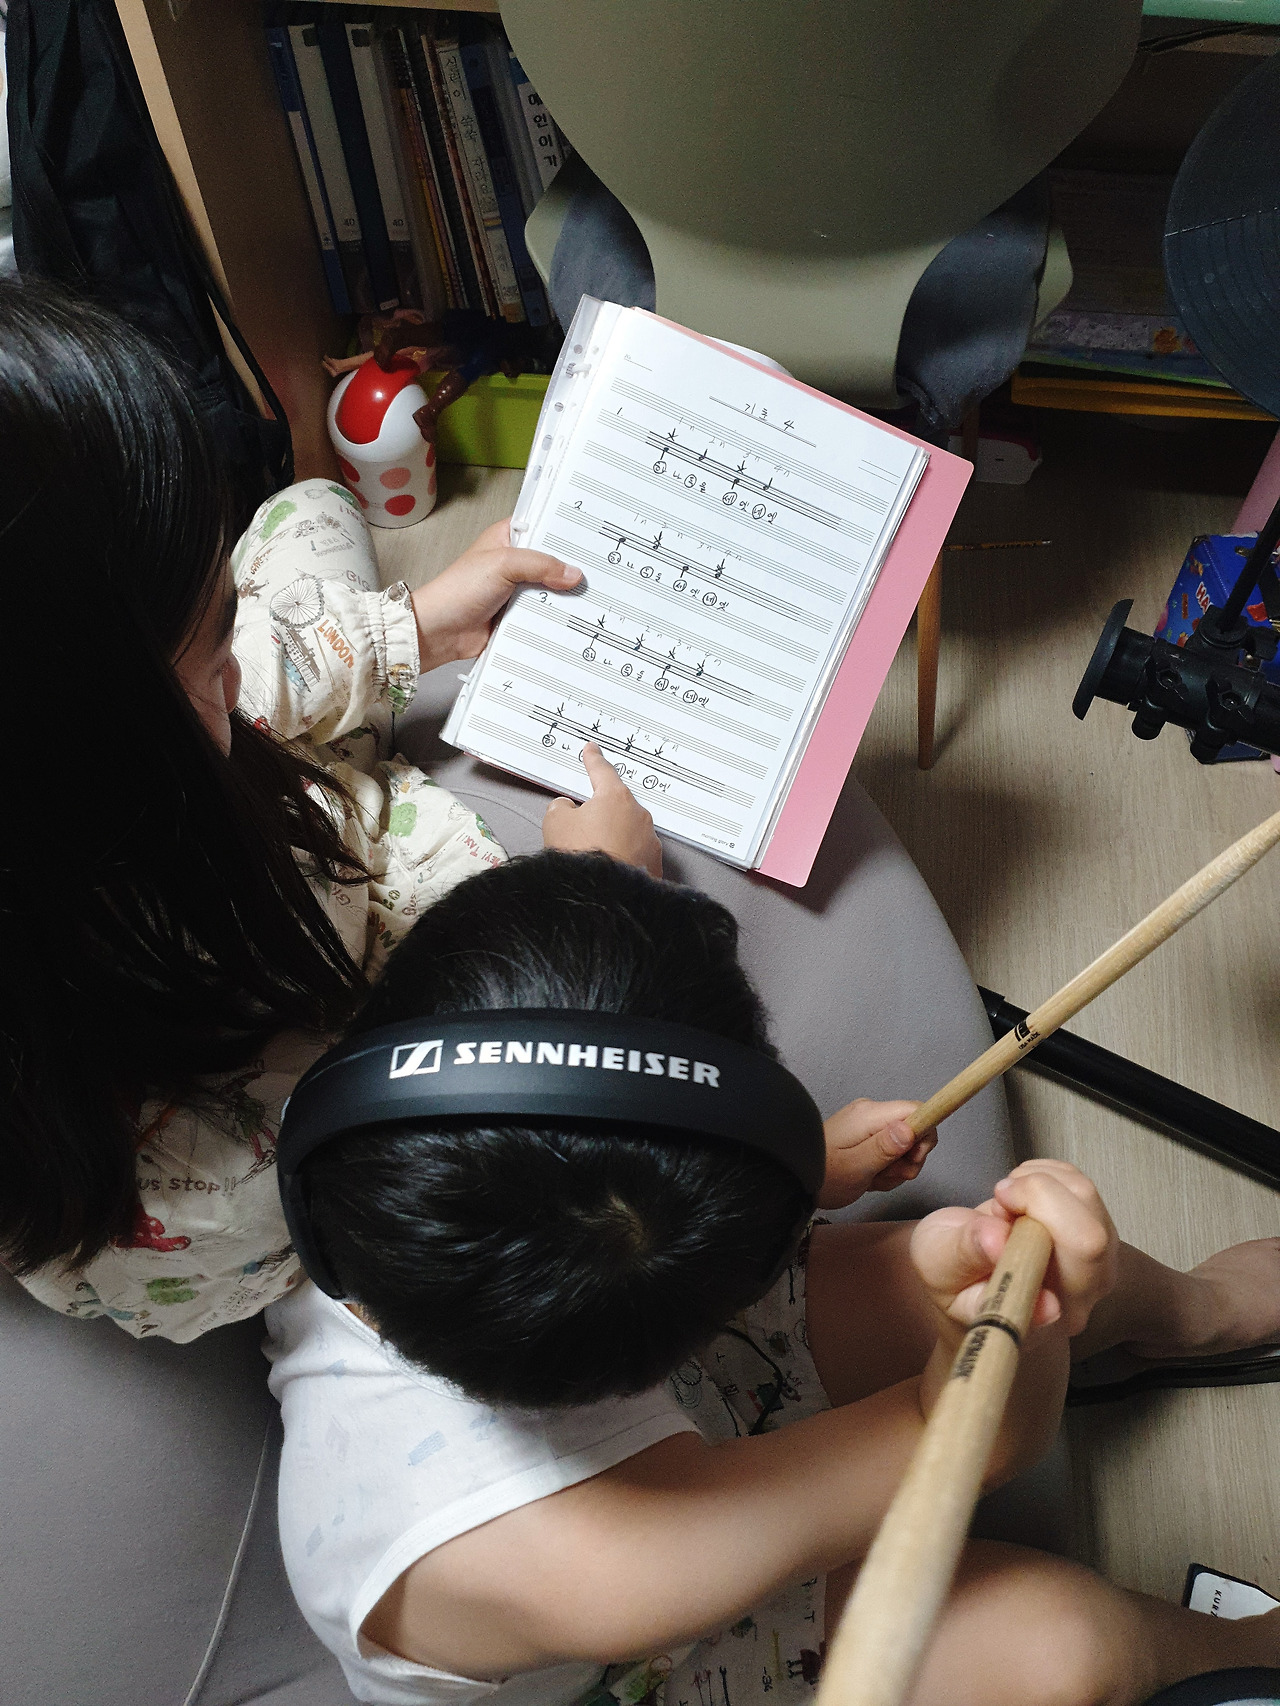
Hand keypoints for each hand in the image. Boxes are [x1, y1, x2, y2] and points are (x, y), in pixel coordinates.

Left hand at [410, 518, 580, 673]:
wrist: (441, 631)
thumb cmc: (457, 591)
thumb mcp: (502, 564)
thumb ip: (540, 565)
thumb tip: (571, 572)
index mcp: (507, 538)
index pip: (543, 527)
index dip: (564, 531)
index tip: (590, 535)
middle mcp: (514, 562)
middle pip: (552, 561)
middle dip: (569, 567)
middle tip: (594, 569)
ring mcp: (518, 589)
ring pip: (551, 589)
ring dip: (563, 595)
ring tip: (588, 595)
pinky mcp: (519, 613)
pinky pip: (545, 613)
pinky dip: (555, 616)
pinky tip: (570, 617)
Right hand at [542, 744, 662, 875]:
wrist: (601, 899)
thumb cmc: (581, 858)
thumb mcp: (556, 823)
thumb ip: (561, 807)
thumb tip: (568, 808)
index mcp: (615, 798)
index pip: (602, 771)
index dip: (593, 759)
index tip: (592, 751)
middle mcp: (638, 815)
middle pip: (615, 806)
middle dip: (599, 815)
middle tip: (580, 833)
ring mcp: (649, 840)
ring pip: (626, 831)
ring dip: (612, 839)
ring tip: (593, 857)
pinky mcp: (653, 864)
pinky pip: (634, 854)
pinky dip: (622, 858)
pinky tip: (608, 868)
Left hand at [817, 1098, 935, 1207]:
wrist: (793, 1180)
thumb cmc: (821, 1176)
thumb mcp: (855, 1167)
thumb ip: (884, 1148)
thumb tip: (911, 1129)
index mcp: (869, 1115)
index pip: (917, 1110)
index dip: (924, 1136)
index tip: (912, 1159)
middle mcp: (871, 1113)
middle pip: (914, 1130)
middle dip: (908, 1159)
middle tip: (886, 1175)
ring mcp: (868, 1124)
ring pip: (905, 1145)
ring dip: (895, 1168)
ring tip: (872, 1179)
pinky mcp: (866, 1135)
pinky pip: (891, 1151)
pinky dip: (886, 1169)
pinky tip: (869, 1177)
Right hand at [910, 1159, 1118, 1339]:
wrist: (966, 1277)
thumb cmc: (951, 1279)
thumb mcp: (935, 1267)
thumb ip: (962, 1254)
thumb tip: (997, 1239)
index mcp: (1043, 1315)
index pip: (1074, 1275)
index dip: (1050, 1233)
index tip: (1002, 1225)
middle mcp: (1082, 1294)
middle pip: (1091, 1234)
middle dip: (1037, 1196)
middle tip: (998, 1204)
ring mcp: (1097, 1261)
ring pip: (1086, 1199)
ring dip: (1039, 1182)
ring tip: (1005, 1202)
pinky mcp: (1097, 1230)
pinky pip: (1081, 1185)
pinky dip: (1046, 1174)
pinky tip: (1021, 1195)